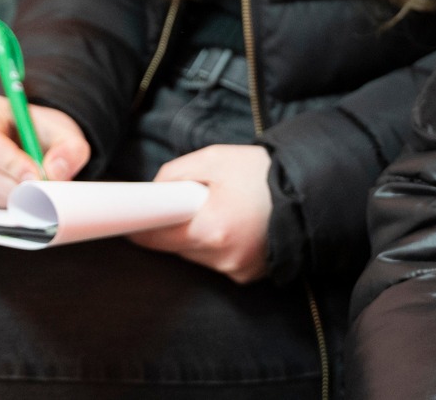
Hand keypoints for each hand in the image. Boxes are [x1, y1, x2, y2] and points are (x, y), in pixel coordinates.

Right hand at [0, 95, 89, 204]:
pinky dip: (5, 202)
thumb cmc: (42, 131)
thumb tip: (55, 171)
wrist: (34, 139)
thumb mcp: (65, 132)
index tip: (36, 177)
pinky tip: (24, 194)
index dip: (10, 163)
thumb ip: (69, 149)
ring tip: (37, 192)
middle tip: (43, 193)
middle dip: (15, 185)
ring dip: (12, 196)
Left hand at [128, 144, 273, 283]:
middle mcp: (222, 257)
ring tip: (223, 210)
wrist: (307, 190)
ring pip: (195, 256)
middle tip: (194, 201)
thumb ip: (174, 174)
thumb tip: (153, 192)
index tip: (128, 224)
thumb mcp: (214, 158)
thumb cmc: (261, 172)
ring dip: (198, 237)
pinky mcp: (246, 277)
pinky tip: (235, 226)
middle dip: (177, 226)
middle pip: (176, 247)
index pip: (157, 238)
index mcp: (211, 228)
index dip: (141, 229)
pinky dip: (218, 246)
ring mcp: (236, 270)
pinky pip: (216, 262)